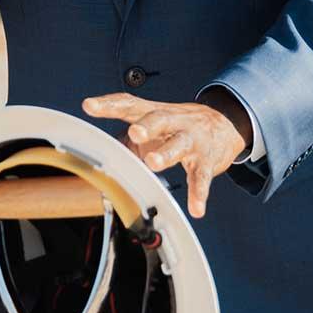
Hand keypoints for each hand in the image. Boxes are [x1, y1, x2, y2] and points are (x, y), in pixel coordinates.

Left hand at [82, 92, 251, 217]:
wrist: (224, 123)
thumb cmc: (177, 126)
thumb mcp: (152, 126)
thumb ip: (126, 140)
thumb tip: (98, 157)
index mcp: (155, 112)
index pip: (130, 104)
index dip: (109, 104)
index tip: (89, 106)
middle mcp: (174, 121)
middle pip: (159, 118)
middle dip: (146, 125)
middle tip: (134, 133)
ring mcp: (192, 138)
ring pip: (179, 143)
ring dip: (166, 153)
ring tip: (152, 163)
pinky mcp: (207, 159)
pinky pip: (202, 176)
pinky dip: (199, 192)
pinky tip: (196, 208)